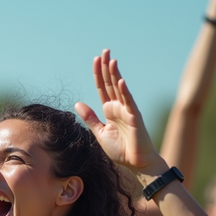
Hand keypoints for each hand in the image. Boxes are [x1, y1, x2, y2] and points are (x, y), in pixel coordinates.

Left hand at [74, 50, 168, 179]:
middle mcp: (119, 107)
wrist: (136, 164)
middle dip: (107, 68)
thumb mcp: (100, 133)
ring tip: (111, 60)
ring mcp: (127, 111)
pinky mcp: (135, 118)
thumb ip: (90, 118)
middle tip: (104, 51)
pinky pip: (129, 103)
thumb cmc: (121, 150)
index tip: (96, 59)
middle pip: (110, 84)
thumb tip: (78, 103)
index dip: (98, 74)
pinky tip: (120, 81)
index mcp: (110, 110)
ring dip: (115, 74)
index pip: (102, 88)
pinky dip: (124, 92)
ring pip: (119, 89)